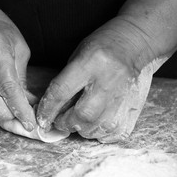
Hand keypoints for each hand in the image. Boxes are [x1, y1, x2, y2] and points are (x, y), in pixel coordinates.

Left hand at [37, 18, 165, 142]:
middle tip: (61, 121)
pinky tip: (96, 124)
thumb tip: (53, 111)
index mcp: (91, 62)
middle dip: (66, 123)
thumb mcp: (78, 56)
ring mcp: (124, 96)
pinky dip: (101, 133)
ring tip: (78, 121)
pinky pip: (114, 133)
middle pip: (83, 115)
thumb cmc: (101, 46)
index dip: (47, 109)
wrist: (135, 43)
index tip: (41, 119)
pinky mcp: (134, 108)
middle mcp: (109, 81)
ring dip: (82, 129)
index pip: (62, 92)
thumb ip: (65, 83)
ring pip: (98, 128)